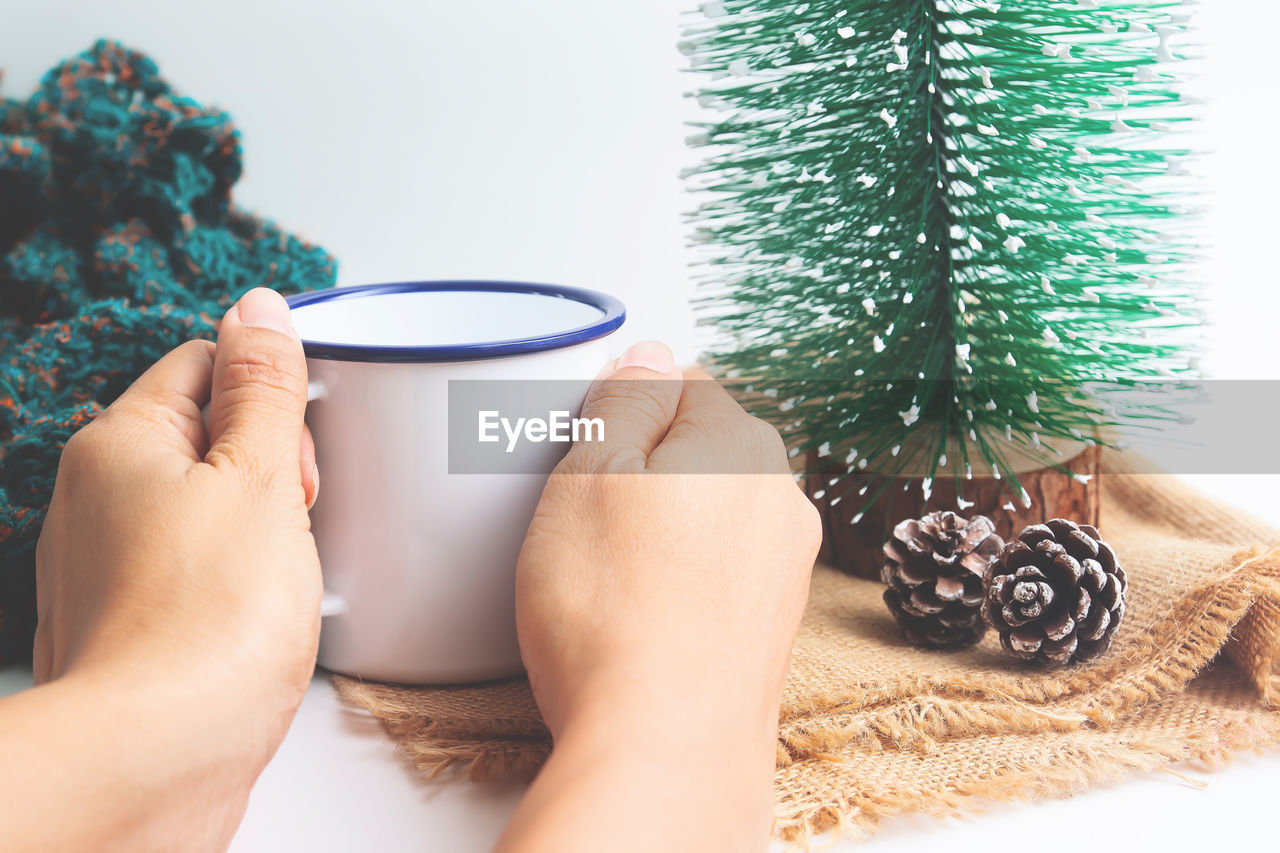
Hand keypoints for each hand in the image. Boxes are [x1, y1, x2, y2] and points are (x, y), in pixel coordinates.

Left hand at [16, 287, 319, 849]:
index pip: (206, 362)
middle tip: (303, 511)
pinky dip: (243, 579)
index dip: (272, 392)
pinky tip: (265, 613)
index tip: (309, 440)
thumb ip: (266, 387)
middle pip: (211, 436)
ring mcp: (113, 563)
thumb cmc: (206, 624)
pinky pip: (203, 569)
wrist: (157, 760)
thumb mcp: (261, 476)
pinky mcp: (136, 622)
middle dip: (277, 465)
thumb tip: (262, 308)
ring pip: (212, 507)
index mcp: (121, 441)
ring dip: (266, 527)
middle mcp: (99, 497)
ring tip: (288, 570)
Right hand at [498, 342, 820, 852]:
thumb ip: (622, 399)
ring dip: (666, 530)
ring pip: (712, 515)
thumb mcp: (587, 471)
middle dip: (646, 471)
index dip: (622, 414)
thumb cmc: (615, 613)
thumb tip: (649, 357)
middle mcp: (782, 496)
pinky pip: (720, 574)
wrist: (664, 747)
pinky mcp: (773, 625)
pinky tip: (644, 616)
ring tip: (611, 579)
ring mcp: (784, 567)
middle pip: (701, 450)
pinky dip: (684, 582)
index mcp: (741, 441)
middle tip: (586, 520)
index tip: (587, 454)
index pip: (681, 384)